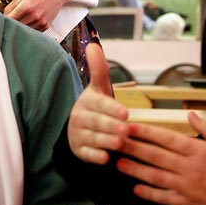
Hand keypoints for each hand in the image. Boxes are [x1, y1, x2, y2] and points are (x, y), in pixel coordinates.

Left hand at [4, 0, 71, 29]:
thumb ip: (12, 6)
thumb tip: (4, 16)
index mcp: (26, 7)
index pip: (9, 20)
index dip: (3, 20)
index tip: (0, 20)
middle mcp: (34, 16)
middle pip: (16, 27)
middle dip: (11, 24)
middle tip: (8, 21)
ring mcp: (41, 22)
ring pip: (24, 31)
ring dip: (20, 27)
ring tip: (19, 20)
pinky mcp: (46, 25)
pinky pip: (33, 31)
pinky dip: (28, 28)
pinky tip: (28, 22)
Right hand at [67, 43, 129, 164]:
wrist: (80, 128)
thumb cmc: (97, 106)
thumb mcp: (99, 88)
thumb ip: (99, 69)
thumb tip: (93, 45)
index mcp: (87, 101)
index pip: (100, 104)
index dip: (112, 109)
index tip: (126, 113)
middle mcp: (80, 117)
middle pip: (98, 122)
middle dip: (112, 126)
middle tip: (127, 130)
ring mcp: (78, 134)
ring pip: (94, 138)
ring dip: (106, 141)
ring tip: (120, 143)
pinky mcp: (79, 150)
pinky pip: (87, 154)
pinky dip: (96, 156)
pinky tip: (106, 159)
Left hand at [114, 112, 205, 204]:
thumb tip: (191, 113)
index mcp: (199, 150)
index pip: (166, 138)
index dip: (145, 131)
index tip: (129, 125)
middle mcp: (190, 167)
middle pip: (155, 155)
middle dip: (132, 147)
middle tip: (113, 141)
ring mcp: (188, 186)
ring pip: (155, 177)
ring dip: (135, 170)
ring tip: (118, 163)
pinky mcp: (189, 203)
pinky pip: (165, 198)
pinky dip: (150, 194)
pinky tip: (136, 189)